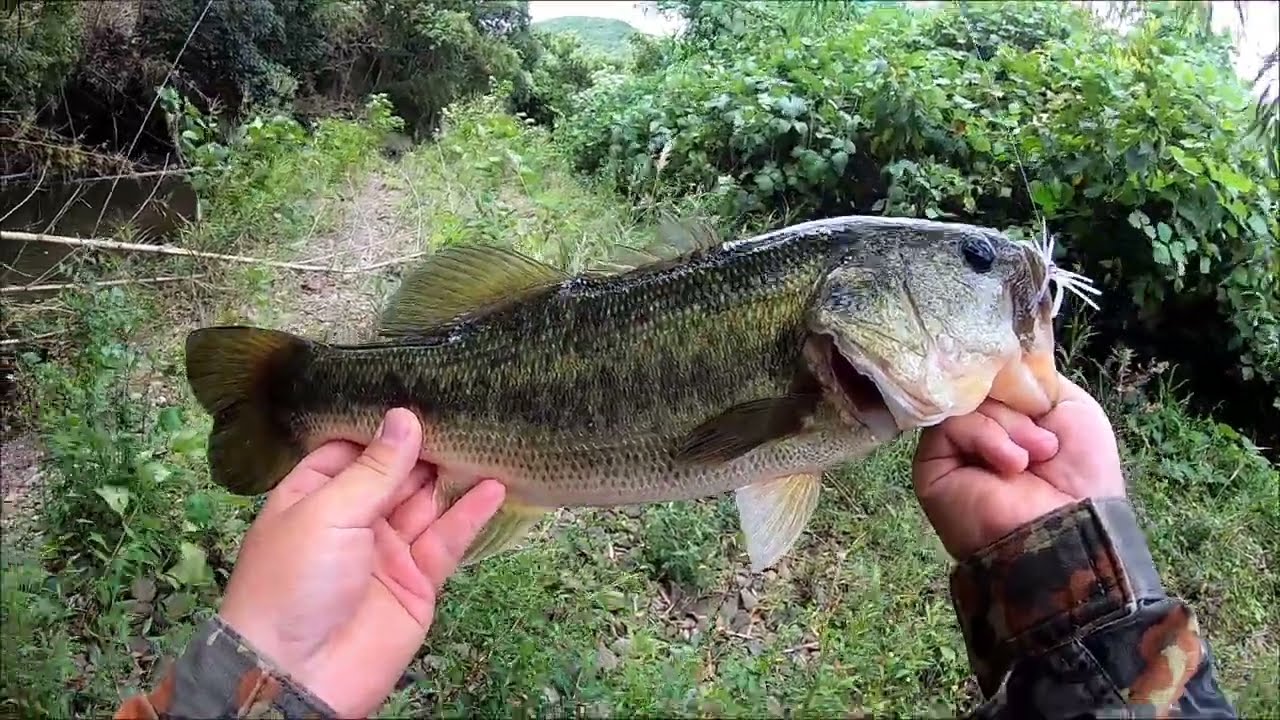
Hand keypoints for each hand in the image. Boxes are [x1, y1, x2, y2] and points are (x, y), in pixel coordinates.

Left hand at [218, 408, 505, 716]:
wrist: (298, 675)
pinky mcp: (418, 581)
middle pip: (396, 472)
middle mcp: (353, 519)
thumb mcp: (327, 513)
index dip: (384, 425)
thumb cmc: (292, 584)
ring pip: (427, 502)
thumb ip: (374, 469)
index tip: (421, 392)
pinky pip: (447, 540)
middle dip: (427, 445)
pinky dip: (471, 514)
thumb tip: (404, 417)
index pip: (353, 449)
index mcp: (315, 496)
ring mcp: (388, 550)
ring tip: (489, 437)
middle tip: (466, 408)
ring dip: (454, 475)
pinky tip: (495, 486)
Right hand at [912, 373, 1124, 558]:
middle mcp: (978, 433)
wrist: (1068, 529)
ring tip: (1031, 458)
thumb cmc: (1082, 476)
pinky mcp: (931, 465)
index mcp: (1009, 420)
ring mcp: (952, 450)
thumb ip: (1034, 381)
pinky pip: (949, 424)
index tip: (1031, 386)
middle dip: (1016, 409)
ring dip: (1008, 426)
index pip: (993, 378)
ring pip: (966, 403)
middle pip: (978, 386)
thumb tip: (1001, 364)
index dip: (1009, 376)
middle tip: (1045, 444)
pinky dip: (986, 437)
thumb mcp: (1074, 409)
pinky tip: (1010, 464)